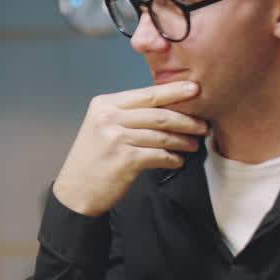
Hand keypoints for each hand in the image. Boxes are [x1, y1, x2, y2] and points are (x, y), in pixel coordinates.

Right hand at [52, 82, 207, 215]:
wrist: (76, 191)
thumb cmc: (94, 159)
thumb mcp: (102, 126)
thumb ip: (127, 113)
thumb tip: (166, 105)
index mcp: (104, 105)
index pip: (146, 94)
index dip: (173, 91)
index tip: (194, 89)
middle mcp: (108, 118)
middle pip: (158, 114)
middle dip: (186, 119)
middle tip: (203, 124)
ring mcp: (116, 139)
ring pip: (162, 135)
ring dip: (182, 141)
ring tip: (193, 144)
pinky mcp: (126, 160)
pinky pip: (160, 155)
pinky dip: (172, 158)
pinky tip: (177, 161)